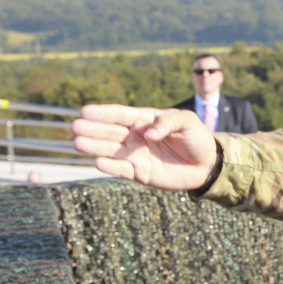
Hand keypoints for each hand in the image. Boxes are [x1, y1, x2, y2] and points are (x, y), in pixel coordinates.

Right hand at [71, 105, 218, 190]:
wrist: (207, 165)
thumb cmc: (197, 138)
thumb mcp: (188, 122)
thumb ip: (168, 122)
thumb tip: (148, 133)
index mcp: (145, 120)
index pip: (121, 114)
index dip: (103, 113)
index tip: (85, 111)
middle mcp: (135, 136)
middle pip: (110, 131)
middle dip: (92, 129)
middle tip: (75, 127)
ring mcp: (135, 154)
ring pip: (110, 150)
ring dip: (94, 146)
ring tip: (78, 143)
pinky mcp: (139, 172)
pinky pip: (121, 169)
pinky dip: (110, 166)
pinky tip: (98, 162)